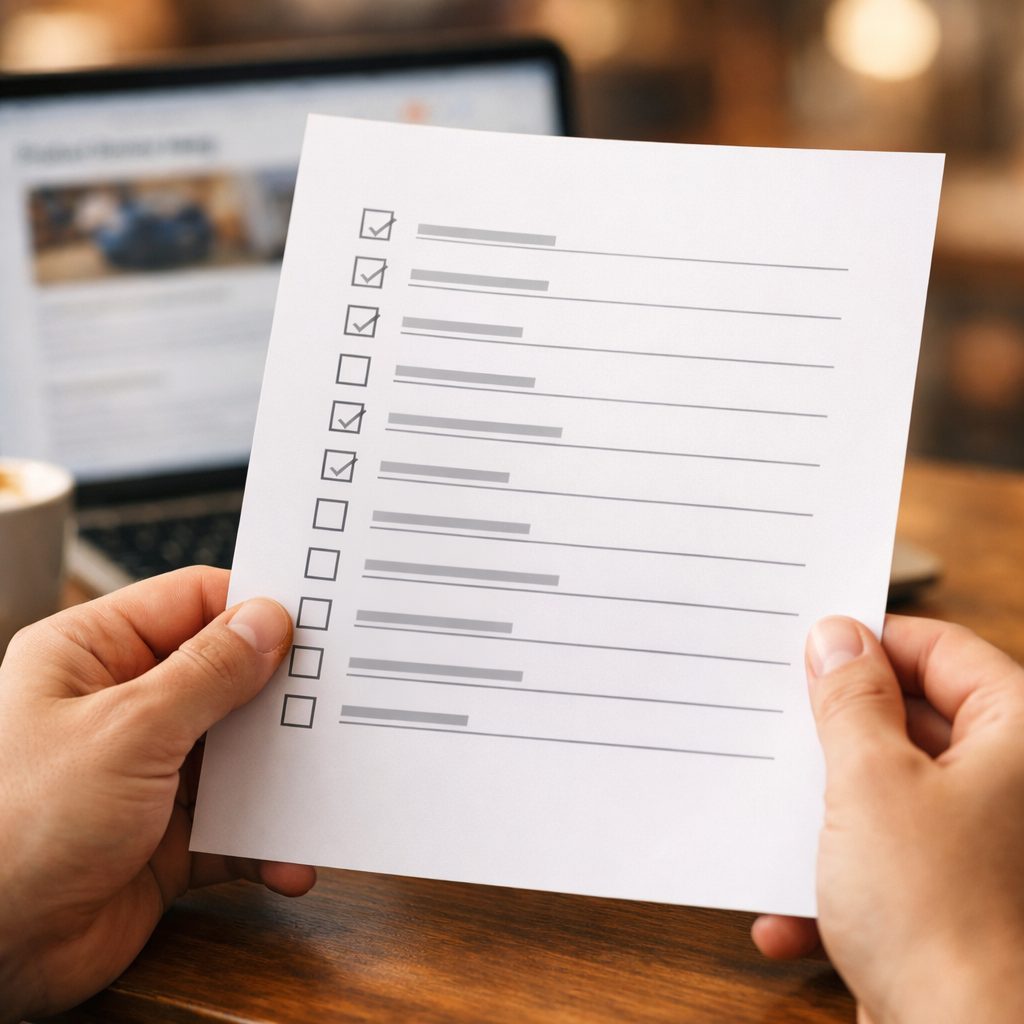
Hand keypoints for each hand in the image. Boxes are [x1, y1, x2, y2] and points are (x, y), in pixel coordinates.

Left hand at [0, 566, 315, 1020]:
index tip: (315, 622)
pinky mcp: (167, 836)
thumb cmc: (12, 829)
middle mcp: (121, 707)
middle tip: (333, 700)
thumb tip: (266, 621)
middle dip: (278, 696)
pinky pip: (235, 823)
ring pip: (238, 752)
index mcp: (91, 655)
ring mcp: (147, 773)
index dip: (253, 608)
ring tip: (322, 781)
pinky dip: (265, 839)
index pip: (191, 604)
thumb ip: (208, 673)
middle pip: (225, 678)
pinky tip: (286, 855)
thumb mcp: (127, 730)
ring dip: (280, 774)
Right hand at [752, 615, 1023, 1022]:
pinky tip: (790, 916)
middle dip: (837, 732)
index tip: (810, 646)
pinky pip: (887, 860)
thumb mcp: (870, 783)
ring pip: (890, 793)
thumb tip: (837, 639)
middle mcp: (1009, 784)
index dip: (872, 643)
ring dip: (826, 813)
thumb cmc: (942, 918)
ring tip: (775, 817)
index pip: (941, 651)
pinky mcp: (953, 897)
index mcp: (1017, 736)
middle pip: (912, 720)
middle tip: (777, 721)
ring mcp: (981, 843)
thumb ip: (849, 702)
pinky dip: (838, 880)